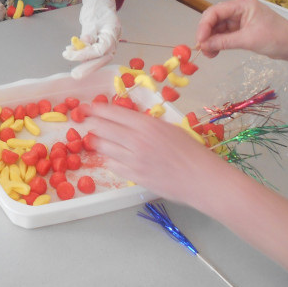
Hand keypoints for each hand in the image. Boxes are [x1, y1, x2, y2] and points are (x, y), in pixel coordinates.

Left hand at [62, 0, 119, 78]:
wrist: (100, 0)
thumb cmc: (97, 7)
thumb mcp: (91, 20)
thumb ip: (88, 34)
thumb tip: (84, 46)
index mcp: (113, 34)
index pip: (101, 50)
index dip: (86, 55)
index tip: (71, 55)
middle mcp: (112, 41)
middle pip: (101, 58)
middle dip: (87, 67)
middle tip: (75, 75)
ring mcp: (107, 42)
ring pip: (97, 57)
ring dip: (82, 60)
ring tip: (67, 56)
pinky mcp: (100, 43)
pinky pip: (93, 52)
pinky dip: (82, 53)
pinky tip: (70, 51)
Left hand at [89, 102, 227, 207]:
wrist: (202, 179)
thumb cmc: (192, 151)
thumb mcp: (169, 128)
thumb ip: (147, 125)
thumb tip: (129, 121)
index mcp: (146, 125)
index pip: (113, 113)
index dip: (97, 109)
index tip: (88, 107)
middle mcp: (136, 140)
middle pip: (103, 128)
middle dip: (92, 124)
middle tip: (86, 122)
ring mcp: (133, 160)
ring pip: (103, 147)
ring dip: (97, 142)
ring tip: (94, 139)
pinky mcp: (134, 176)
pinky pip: (112, 165)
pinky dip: (109, 159)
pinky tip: (110, 156)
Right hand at [195, 0, 287, 58]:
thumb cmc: (276, 38)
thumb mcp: (249, 40)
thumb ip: (224, 42)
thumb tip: (203, 46)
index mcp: (242, 5)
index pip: (215, 11)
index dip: (204, 25)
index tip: (199, 41)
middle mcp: (238, 9)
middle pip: (214, 19)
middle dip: (207, 34)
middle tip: (202, 50)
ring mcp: (239, 20)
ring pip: (217, 28)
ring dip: (211, 41)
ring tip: (209, 54)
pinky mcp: (241, 30)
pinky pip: (224, 35)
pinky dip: (218, 43)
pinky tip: (214, 52)